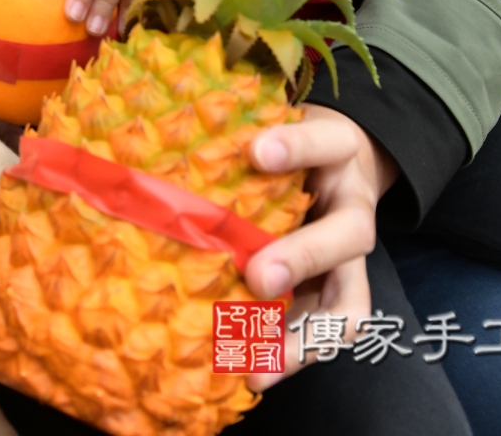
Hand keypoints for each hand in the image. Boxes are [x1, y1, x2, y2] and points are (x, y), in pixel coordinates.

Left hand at [242, 104, 398, 390]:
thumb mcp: (267, 126)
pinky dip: (289, 356)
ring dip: (303, 336)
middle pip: (349, 233)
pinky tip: (253, 374)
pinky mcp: (338, 295)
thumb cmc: (282, 145)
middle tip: (259, 275)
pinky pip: (325, 334)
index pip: (325, 140)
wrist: (335, 163)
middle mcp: (352, 208)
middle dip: (303, 256)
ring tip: (260, 362)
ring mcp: (350, 260)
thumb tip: (149, 148)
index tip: (256, 150)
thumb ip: (233, 136)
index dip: (297, 145)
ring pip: (350, 303)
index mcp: (336, 153)